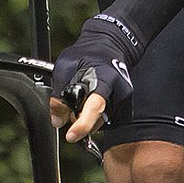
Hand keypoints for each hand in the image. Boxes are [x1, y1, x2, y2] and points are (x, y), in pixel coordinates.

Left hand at [50, 15, 137, 142]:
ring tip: (84, 98)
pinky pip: (109, 123)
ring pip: (102, 124)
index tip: (70, 136)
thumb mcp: (65, 66)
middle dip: (81, 119)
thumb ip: (59, 93)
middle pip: (98, 120)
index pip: (94, 107)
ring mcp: (125, 100)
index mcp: (105, 78)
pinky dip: (97, 118)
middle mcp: (120, 91)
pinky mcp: (126, 107)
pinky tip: (92, 102)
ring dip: (88, 118)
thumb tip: (57, 121)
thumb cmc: (85, 54)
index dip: (82, 125)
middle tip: (72, 105)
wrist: (108, 46)